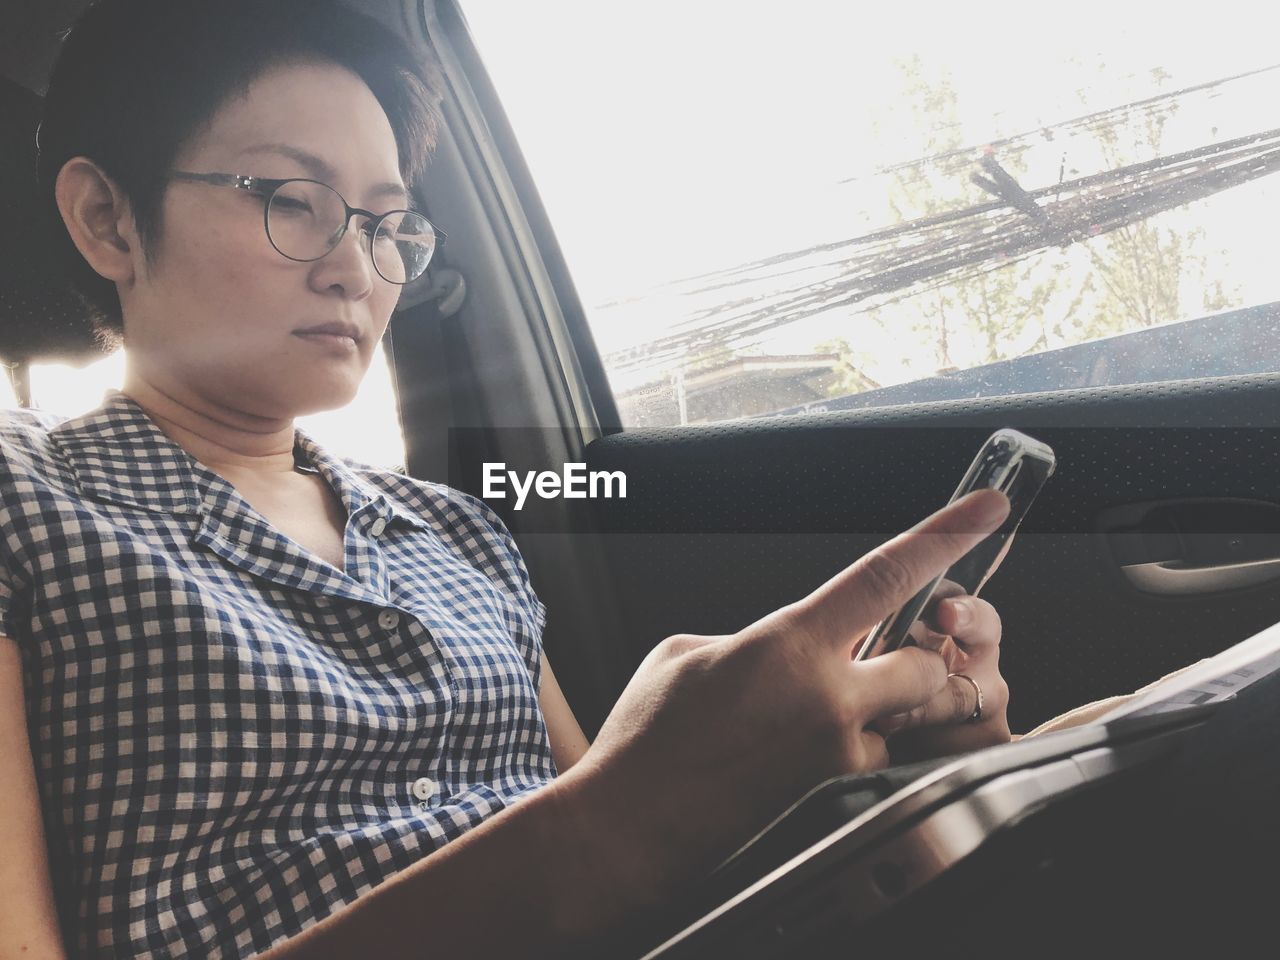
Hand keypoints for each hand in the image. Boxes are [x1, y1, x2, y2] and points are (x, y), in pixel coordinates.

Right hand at [562, 489, 1011, 893]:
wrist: (625, 831)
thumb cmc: (647, 740)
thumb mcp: (688, 654)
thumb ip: (758, 638)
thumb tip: (791, 646)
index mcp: (788, 644)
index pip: (886, 574)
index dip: (946, 535)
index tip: (987, 509)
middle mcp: (827, 699)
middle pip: (928, 663)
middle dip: (914, 658)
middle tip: (872, 665)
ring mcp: (839, 758)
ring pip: (910, 722)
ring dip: (883, 714)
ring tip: (812, 726)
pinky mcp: (838, 804)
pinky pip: (878, 769)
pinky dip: (854, 758)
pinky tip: (795, 766)